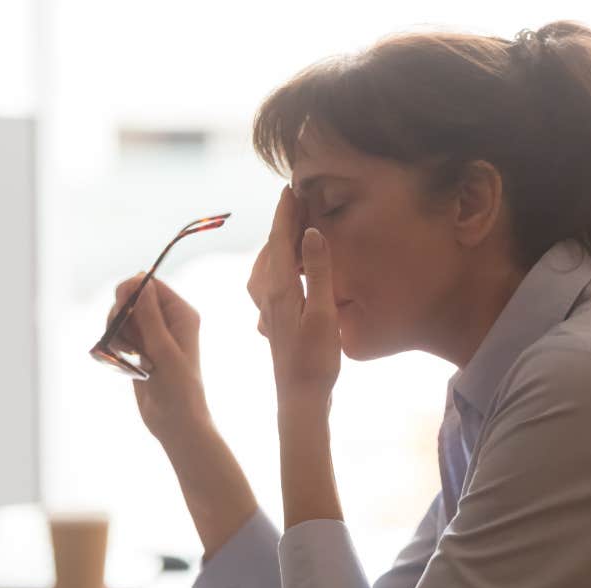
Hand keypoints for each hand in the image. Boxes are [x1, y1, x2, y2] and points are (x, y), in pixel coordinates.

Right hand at [106, 274, 210, 442]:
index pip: (151, 285)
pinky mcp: (140, 349)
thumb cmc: (179, 388)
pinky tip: (124, 362)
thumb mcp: (164, 349)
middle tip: (126, 339)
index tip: (121, 306)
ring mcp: (152, 335)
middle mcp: (168, 321)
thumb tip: (141, 281)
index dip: (132, 290)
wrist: (176, 422)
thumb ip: (150, 316)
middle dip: (121, 314)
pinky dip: (115, 345)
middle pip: (131, 298)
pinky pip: (118, 335)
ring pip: (122, 318)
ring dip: (117, 333)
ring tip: (128, 356)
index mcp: (182, 315)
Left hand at [247, 185, 340, 408]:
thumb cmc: (315, 360)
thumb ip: (318, 272)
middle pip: (272, 248)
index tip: (290, 187)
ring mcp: (268, 307)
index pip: (280, 239)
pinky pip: (269, 279)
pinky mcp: (273, 319)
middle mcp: (268, 294)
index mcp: (279, 288)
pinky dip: (278, 263)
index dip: (286, 212)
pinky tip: (287, 269)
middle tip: (296, 200)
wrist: (299, 397)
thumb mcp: (322, 314)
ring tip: (293, 227)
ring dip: (279, 243)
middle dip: (282, 222)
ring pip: (267, 264)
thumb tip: (311, 232)